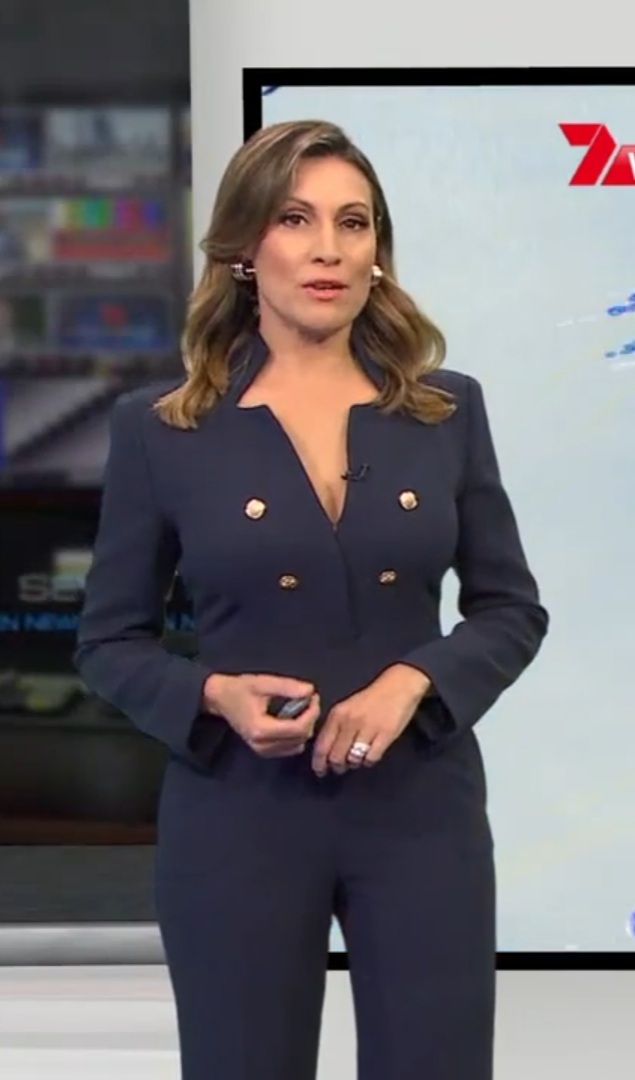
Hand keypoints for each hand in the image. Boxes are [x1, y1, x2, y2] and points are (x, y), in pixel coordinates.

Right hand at [203, 672, 320, 757]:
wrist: (220, 699)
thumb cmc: (240, 689)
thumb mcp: (263, 682)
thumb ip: (287, 687)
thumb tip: (310, 691)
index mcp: (261, 729)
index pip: (297, 728)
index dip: (311, 713)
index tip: (313, 697)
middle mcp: (262, 745)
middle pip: (300, 738)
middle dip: (309, 718)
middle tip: (309, 699)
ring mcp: (262, 751)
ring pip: (297, 745)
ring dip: (304, 727)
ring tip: (301, 708)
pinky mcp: (264, 752)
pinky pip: (290, 748)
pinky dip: (296, 735)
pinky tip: (292, 720)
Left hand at [310, 664, 431, 776]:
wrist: (398, 686)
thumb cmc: (371, 699)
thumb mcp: (347, 708)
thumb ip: (335, 727)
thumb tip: (325, 752)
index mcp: (338, 714)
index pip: (322, 745)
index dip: (319, 763)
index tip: (320, 771)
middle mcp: (350, 721)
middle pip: (336, 757)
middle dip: (337, 767)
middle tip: (341, 767)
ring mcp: (368, 728)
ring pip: (353, 760)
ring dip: (354, 764)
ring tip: (357, 758)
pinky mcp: (385, 734)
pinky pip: (371, 758)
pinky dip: (369, 761)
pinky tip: (370, 754)